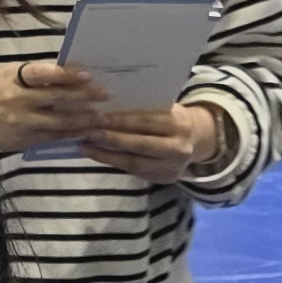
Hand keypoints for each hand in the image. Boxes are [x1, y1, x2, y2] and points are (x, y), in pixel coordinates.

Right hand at [0, 57, 108, 156]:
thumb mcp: (9, 76)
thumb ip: (36, 74)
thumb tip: (70, 71)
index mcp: (15, 78)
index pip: (42, 73)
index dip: (65, 74)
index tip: (87, 73)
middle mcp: (19, 99)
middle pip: (57, 97)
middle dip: (84, 96)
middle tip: (105, 94)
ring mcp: (23, 121)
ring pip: (59, 121)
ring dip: (84, 118)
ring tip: (102, 116)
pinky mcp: (25, 140)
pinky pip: (53, 137)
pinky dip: (72, 134)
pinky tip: (86, 131)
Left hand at [82, 98, 231, 185]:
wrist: (197, 140)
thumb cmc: (172, 117)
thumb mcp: (165, 108)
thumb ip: (144, 108)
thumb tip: (105, 103)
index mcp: (179, 124)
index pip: (147, 121)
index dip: (121, 120)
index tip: (97, 116)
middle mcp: (178, 147)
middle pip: (141, 144)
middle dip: (112, 139)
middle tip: (87, 132)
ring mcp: (172, 166)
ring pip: (134, 161)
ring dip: (106, 154)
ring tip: (84, 146)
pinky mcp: (164, 178)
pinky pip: (134, 170)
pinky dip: (113, 162)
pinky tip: (96, 154)